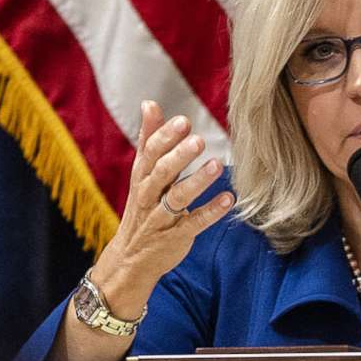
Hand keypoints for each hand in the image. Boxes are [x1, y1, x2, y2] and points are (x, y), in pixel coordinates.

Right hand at [86, 100, 234, 318]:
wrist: (131, 257)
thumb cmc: (142, 208)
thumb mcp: (141, 174)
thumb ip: (148, 139)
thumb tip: (149, 103)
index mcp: (141, 177)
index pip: (150, 154)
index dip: (165, 137)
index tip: (182, 121)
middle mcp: (148, 196)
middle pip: (161, 173)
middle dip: (179, 157)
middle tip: (199, 141)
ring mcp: (161, 218)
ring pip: (176, 198)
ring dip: (196, 182)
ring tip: (218, 166)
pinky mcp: (175, 237)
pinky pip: (193, 224)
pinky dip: (210, 212)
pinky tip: (229, 200)